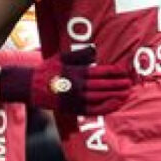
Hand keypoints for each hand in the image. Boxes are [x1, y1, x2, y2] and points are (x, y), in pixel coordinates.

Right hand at [0, 47, 134, 114]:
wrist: (30, 87)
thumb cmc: (47, 70)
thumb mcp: (62, 57)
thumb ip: (80, 55)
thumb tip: (96, 50)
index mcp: (77, 72)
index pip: (101, 72)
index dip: (115, 72)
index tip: (124, 71)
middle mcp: (78, 86)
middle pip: (103, 86)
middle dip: (118, 85)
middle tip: (130, 84)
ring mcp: (76, 99)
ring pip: (101, 99)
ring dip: (115, 96)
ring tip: (126, 95)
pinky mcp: (73, 109)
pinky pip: (93, 110)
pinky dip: (106, 108)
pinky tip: (115, 105)